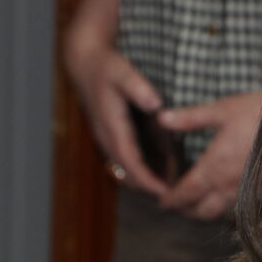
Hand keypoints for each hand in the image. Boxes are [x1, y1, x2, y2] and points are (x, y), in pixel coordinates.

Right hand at [67, 46, 169, 197]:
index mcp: (112, 126)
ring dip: (145, 182)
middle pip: (127, 172)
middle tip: (176, 199)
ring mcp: (106, 138)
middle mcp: (107, 137)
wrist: (85, 63)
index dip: (147, 179)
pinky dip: (141, 170)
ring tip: (172, 191)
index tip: (165, 192)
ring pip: (125, 169)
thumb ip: (139, 88)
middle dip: (149, 188)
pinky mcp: (110, 136)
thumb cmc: (106, 67)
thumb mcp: (123, 72)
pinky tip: (162, 172)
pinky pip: (125, 160)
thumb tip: (155, 104)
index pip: (130, 161)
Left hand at [156, 91, 261, 220]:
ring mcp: (248, 190)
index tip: (163, 202)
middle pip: (202, 210)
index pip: (187, 192)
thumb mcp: (221, 110)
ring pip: (221, 212)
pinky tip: (225, 197)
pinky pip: (239, 206)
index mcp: (214, 166)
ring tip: (198, 205)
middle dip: (187, 211)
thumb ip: (190, 118)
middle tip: (177, 206)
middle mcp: (229, 184)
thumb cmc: (258, 112)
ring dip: (206, 211)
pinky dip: (226, 207)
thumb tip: (161, 119)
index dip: (172, 199)